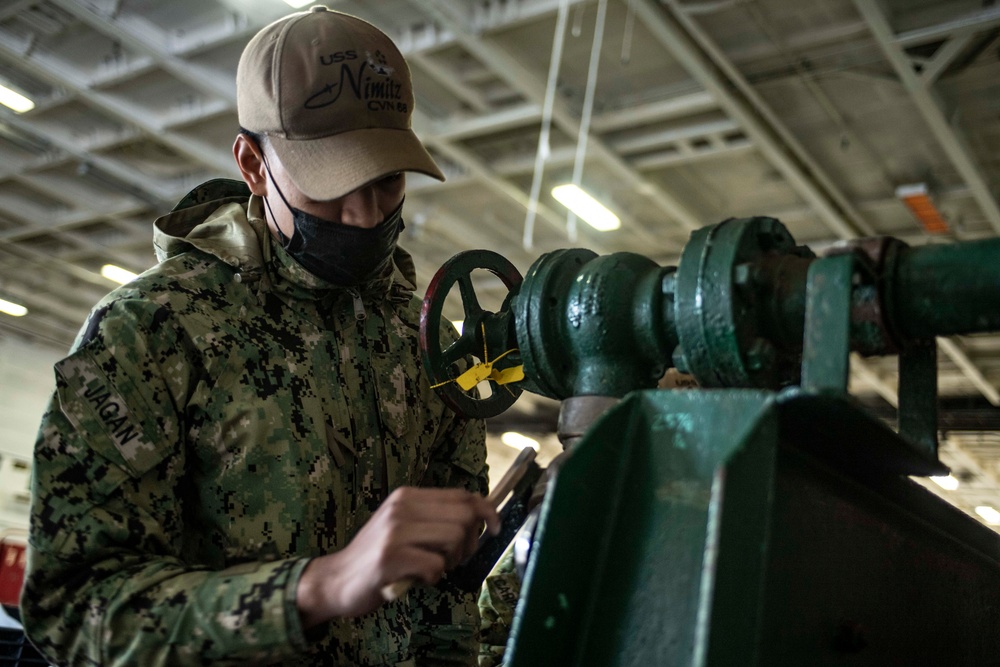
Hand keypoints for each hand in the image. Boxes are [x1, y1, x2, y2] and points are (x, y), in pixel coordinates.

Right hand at [296, 487, 499, 627]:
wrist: (336, 579)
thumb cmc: (377, 556)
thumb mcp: (403, 526)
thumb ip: (434, 518)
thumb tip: (481, 516)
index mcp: (407, 496)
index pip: (462, 495)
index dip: (487, 511)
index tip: (496, 528)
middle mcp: (402, 507)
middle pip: (464, 516)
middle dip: (469, 542)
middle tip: (454, 559)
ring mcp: (394, 531)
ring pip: (454, 538)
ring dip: (451, 561)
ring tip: (433, 568)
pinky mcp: (390, 557)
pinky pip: (435, 565)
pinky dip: (434, 577)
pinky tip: (418, 579)